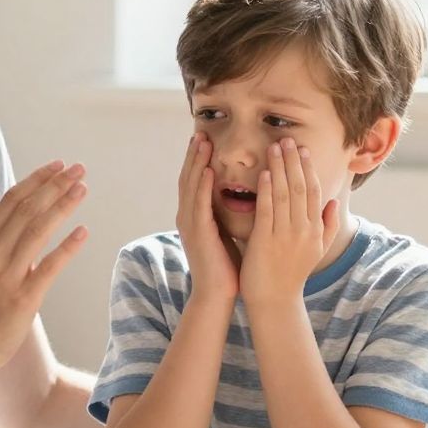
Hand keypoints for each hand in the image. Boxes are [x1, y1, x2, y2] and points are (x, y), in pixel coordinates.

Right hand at [0, 161, 87, 378]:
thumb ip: (2, 246)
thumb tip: (30, 227)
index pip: (12, 200)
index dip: (37, 180)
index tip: (58, 166)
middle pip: (28, 209)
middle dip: (55, 185)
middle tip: (79, 169)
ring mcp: (7, 275)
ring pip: (38, 230)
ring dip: (63, 206)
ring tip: (83, 189)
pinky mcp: (23, 298)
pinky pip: (49, 266)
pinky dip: (67, 247)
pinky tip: (83, 232)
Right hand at [177, 134, 239, 306]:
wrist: (217, 294)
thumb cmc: (226, 267)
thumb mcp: (226, 233)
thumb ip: (225, 215)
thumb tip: (239, 198)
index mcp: (195, 218)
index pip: (195, 183)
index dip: (198, 161)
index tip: (206, 141)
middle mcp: (188, 218)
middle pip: (188, 179)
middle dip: (194, 155)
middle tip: (200, 132)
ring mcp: (190, 225)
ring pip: (191, 187)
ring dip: (196, 163)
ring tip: (202, 142)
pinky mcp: (198, 234)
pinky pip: (199, 205)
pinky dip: (202, 186)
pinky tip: (207, 170)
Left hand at [239, 140, 339, 309]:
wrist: (275, 302)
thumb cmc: (291, 275)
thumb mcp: (316, 250)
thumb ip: (328, 226)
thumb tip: (334, 202)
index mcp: (315, 230)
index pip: (313, 191)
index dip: (307, 168)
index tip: (301, 149)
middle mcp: (304, 230)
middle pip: (300, 187)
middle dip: (293, 161)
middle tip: (286, 139)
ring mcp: (285, 235)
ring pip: (284, 194)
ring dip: (278, 168)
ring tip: (273, 148)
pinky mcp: (266, 241)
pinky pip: (267, 211)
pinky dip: (266, 190)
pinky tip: (262, 174)